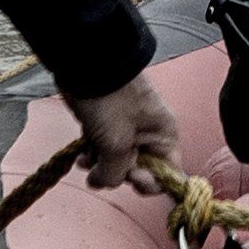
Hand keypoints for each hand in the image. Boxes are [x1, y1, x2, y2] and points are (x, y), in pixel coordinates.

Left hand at [66, 70, 189, 198]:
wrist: (86, 65)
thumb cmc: (110, 100)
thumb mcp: (116, 143)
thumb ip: (115, 172)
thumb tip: (105, 182)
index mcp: (163, 136)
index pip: (167, 174)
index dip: (148, 182)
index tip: (131, 178)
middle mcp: (149, 135)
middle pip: (139, 170)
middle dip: (118, 174)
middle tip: (103, 167)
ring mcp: (127, 129)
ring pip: (117, 161)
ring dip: (100, 166)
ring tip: (86, 161)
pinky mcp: (108, 125)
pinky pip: (103, 150)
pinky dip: (92, 155)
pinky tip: (81, 154)